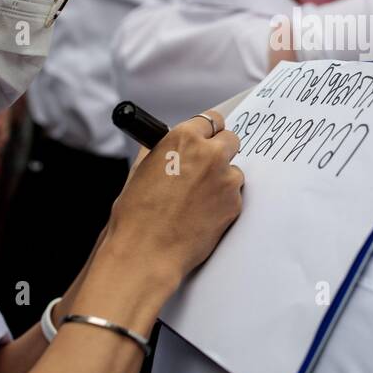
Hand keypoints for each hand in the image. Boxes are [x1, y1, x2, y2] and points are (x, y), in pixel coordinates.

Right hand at [102, 111, 243, 286]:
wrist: (147, 252)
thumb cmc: (137, 215)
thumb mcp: (141, 171)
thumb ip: (161, 151)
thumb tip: (169, 144)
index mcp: (183, 139)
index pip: (211, 120)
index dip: (207, 132)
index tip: (207, 139)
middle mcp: (209, 154)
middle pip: (231, 139)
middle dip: (220, 151)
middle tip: (206, 168)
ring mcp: (226, 179)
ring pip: (234, 170)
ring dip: (222, 180)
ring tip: (198, 201)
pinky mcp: (235, 203)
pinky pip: (234, 195)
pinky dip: (223, 203)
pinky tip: (203, 215)